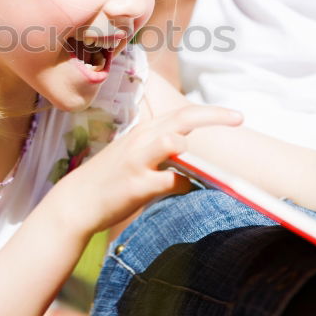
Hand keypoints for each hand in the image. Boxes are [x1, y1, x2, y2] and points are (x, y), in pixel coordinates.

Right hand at [55, 105, 242, 234]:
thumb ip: (159, 151)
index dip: (210, 112)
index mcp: (143, 131)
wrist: (75, 202)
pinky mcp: (137, 184)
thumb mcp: (132, 156)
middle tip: (239, 118)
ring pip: (173, 142)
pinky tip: (182, 191)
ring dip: (190, 152)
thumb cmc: (108, 181)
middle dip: (214, 116)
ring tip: (197, 167)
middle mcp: (141, 139)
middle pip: (183, 119)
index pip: (181, 113)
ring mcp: (138, 161)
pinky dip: (184, 186)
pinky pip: (172, 181)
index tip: (235, 115)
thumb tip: (189, 159)